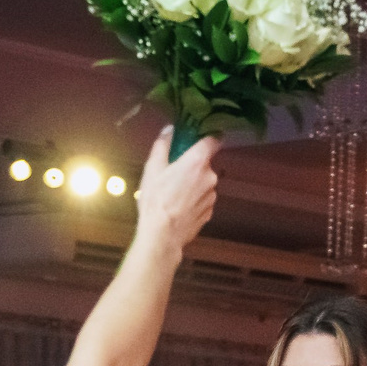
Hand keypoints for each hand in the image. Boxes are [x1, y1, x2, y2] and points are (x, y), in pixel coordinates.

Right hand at [133, 129, 219, 253]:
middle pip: (205, 164)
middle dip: (192, 166)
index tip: (197, 141)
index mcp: (197, 161)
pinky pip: (203, 199)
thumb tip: (169, 130)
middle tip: (174, 173)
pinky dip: (194, 200)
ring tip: (174, 193)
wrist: (163, 235)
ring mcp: (212, 196)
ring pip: (204, 183)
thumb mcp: (152, 168)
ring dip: (194, 184)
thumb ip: (163, 145)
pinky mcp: (210, 211)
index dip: (206, 139)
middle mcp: (210, 176)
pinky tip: (179, 206)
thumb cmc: (156, 201)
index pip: (213, 140)